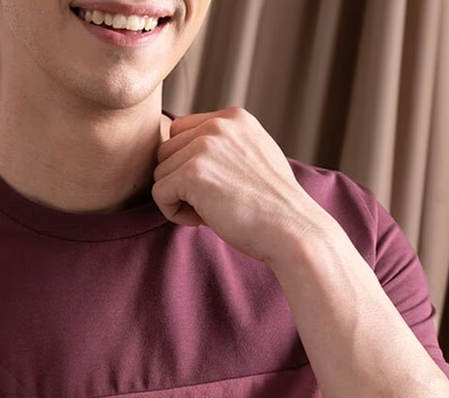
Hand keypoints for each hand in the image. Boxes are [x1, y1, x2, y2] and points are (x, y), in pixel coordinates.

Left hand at [152, 105, 328, 263]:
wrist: (290, 228)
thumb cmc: (270, 204)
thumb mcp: (251, 157)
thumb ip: (221, 147)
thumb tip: (181, 151)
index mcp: (233, 117)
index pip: (179, 132)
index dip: (187, 165)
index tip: (214, 186)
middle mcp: (218, 124)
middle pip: (165, 153)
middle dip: (180, 182)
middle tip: (212, 202)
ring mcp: (204, 146)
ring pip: (160, 174)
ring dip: (178, 199)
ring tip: (211, 210)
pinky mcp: (192, 173)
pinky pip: (158, 194)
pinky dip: (174, 213)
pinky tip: (204, 220)